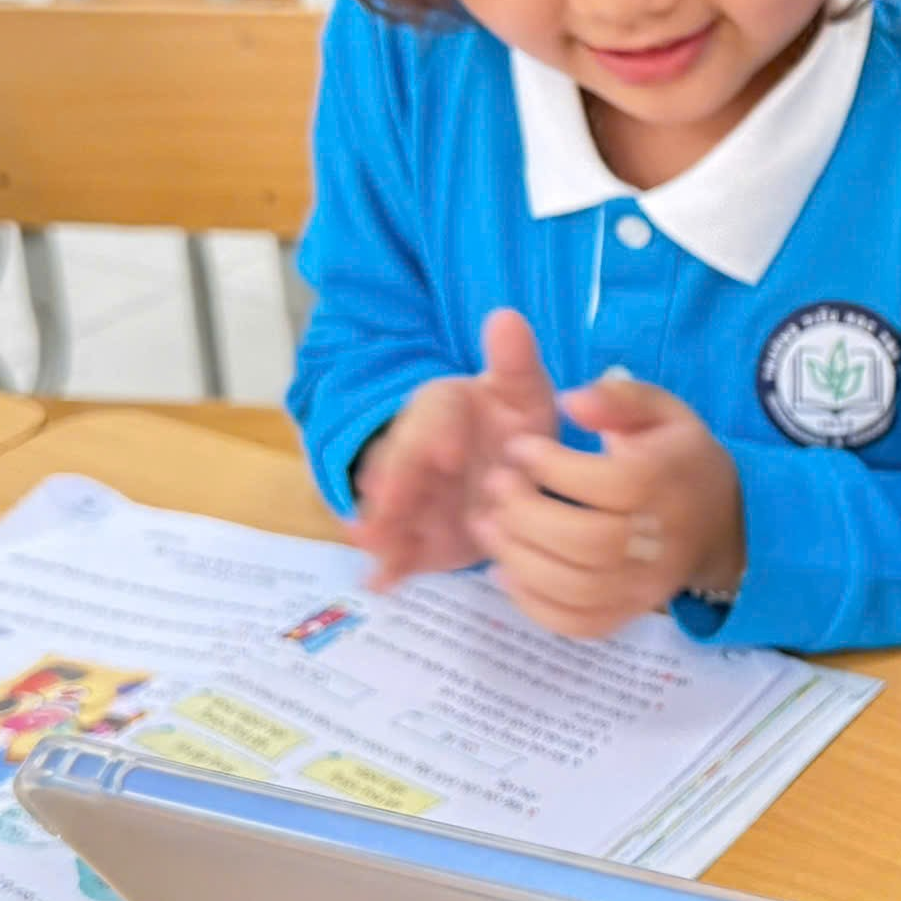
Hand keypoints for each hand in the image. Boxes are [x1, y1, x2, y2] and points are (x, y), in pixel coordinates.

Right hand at [351, 309, 559, 589]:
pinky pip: (398, 550)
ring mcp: (411, 497)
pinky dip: (389, 567)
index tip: (447, 455)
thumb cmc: (514, 420)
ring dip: (382, 530)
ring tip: (377, 550)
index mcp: (440, 409)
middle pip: (398, 469)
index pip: (430, 417)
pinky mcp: (415, 535)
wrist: (508, 467)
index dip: (436, 435)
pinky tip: (382, 584)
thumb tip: (506, 316)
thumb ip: (515, 360)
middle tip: (388, 510)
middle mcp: (415, 451)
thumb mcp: (522, 390)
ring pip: (389, 511)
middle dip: (393, 490)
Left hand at [474, 377, 745, 638]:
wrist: (721, 522)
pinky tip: (506, 574)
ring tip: (488, 527)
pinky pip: (580, 623)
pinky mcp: (630, 612)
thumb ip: (618, 399)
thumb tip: (570, 402)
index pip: (612, 483)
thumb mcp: (660, 411)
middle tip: (494, 486)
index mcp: (669, 481)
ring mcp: (647, 584)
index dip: (555, 467)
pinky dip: (535, 605)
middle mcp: (662, 540)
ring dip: (521, 559)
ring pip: (578, 587)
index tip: (518, 448)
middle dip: (528, 515)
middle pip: (589, 541)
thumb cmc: (676, 457)